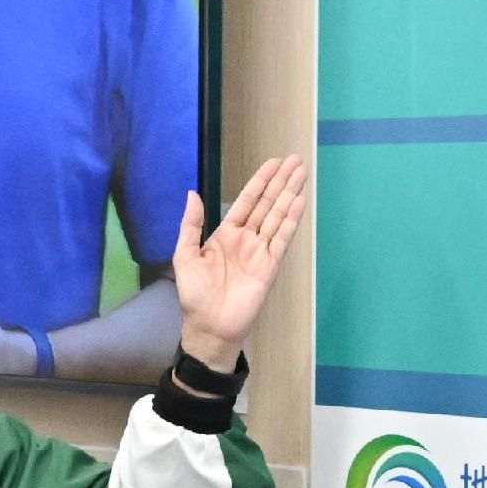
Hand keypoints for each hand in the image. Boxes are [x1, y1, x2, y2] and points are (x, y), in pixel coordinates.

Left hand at [170, 153, 309, 372]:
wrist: (209, 327)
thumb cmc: (195, 294)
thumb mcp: (184, 256)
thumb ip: (190, 225)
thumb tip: (193, 193)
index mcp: (225, 234)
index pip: (246, 201)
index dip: (260, 181)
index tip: (274, 163)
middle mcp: (246, 238)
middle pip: (267, 204)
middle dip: (280, 182)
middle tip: (295, 160)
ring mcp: (260, 251)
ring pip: (277, 216)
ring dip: (289, 195)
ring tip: (301, 174)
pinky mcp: (270, 265)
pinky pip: (282, 238)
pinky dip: (291, 219)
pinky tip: (299, 202)